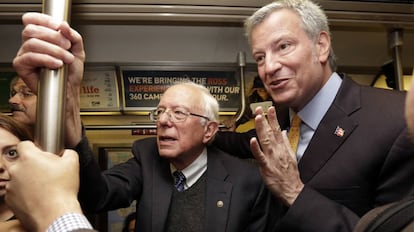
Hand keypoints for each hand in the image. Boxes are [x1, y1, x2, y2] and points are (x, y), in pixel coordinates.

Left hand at [5, 141, 81, 231]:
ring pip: (18, 177)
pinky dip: (24, 193)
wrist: (55, 214)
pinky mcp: (10, 199)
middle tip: (45, 172)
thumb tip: (66, 152)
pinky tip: (37, 196)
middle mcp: (16, 170)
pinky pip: (16, 192)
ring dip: (27, 179)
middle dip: (32, 165)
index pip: (24, 144)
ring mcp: (11, 185)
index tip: (40, 153)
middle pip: (21, 162)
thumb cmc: (62, 190)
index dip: (33, 148)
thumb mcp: (72, 163)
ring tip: (43, 186)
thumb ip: (68, 152)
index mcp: (29, 157)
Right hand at [12, 12, 84, 146]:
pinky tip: (57, 64)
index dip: (45, 20)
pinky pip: (29, 58)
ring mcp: (25, 55)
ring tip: (66, 59)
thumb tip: (64, 25)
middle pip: (32, 30)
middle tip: (67, 46)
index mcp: (42, 37)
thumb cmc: (71, 73)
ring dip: (54, 50)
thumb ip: (74, 37)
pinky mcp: (22, 67)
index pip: (34, 20)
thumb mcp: (78, 51)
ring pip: (32, 44)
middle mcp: (31, 44)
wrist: (70, 91)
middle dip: (53, 36)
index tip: (59, 26)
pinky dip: (46, 59)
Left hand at [250, 106, 303, 205]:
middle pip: (270, 132)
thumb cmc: (290, 174)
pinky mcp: (266, 166)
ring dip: (261, 128)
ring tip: (258, 118)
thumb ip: (285, 142)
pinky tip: (252, 140)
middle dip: (265, 119)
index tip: (270, 108)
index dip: (273, 118)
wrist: (292, 189)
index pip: (277, 129)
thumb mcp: (291, 155)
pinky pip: (259, 156)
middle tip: (260, 109)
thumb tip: (283, 132)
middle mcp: (277, 150)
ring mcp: (271, 158)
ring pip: (265, 140)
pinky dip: (256, 148)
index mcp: (282, 147)